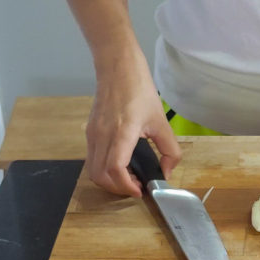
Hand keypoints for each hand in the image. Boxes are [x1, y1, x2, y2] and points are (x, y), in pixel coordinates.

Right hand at [86, 63, 181, 196]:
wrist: (117, 68)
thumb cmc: (139, 90)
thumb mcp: (161, 121)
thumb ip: (170, 150)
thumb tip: (167, 172)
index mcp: (121, 132)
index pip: (114, 169)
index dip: (125, 186)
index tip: (139, 191)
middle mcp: (102, 136)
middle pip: (99, 176)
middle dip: (117, 188)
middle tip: (135, 187)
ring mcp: (92, 134)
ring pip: (92, 170)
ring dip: (109, 181)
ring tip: (129, 178)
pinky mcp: (90, 132)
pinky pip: (92, 159)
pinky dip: (104, 170)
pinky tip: (121, 165)